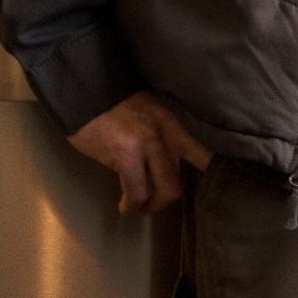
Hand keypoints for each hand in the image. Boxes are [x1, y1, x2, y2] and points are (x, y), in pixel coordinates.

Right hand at [67, 90, 211, 214]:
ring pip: (164, 191)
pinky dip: (131, 204)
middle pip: (179, 182)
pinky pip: (136, 192)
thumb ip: (161, 139)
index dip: (209, 179)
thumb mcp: (149, 116)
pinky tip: (124, 206)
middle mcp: (167, 135)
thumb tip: (162, 167)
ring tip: (138, 206)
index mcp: (174, 126)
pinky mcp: (126, 154)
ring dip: (150, 206)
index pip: (204, 155)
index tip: (203, 193)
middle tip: (152, 203)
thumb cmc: (114, 105)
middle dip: (165, 200)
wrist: (89, 91)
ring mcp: (149, 144)